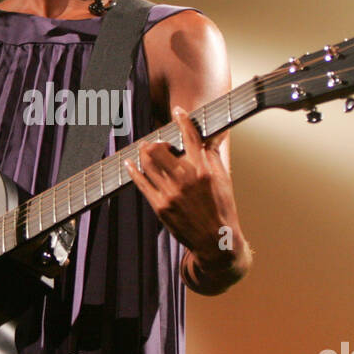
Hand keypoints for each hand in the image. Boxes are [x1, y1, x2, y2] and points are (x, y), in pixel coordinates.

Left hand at [123, 105, 243, 268]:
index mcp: (204, 170)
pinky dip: (133, 170)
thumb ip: (213, 155)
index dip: (182, 120)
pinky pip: (141, 183)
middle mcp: (186, 179)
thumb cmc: (222, 209)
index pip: (191, 138)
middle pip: (161, 148)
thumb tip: (209, 136)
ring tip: (145, 149)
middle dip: (157, 142)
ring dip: (144, 152)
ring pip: (148, 163)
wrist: (215, 241)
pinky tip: (130, 164)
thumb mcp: (224, 179)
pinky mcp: (160, 207)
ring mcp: (171, 193)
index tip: (178, 112)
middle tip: (158, 142)